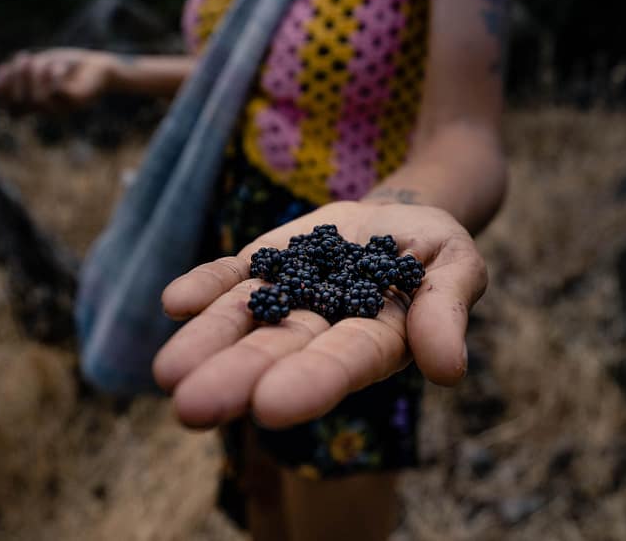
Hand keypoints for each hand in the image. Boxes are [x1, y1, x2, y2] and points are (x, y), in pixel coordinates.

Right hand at [0, 48, 119, 110]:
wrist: (98, 66)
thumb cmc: (66, 66)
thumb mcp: (38, 67)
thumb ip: (19, 74)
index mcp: (37, 105)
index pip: (12, 108)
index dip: (3, 92)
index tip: (5, 68)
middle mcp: (48, 110)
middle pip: (22, 102)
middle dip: (18, 78)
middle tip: (26, 57)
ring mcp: (63, 108)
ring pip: (38, 99)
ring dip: (36, 74)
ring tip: (43, 59)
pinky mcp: (77, 101)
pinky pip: (57, 92)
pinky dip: (55, 76)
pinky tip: (60, 67)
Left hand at [153, 200, 487, 429]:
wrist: (399, 218)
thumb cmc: (435, 250)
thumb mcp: (457, 267)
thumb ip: (446, 310)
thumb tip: (448, 370)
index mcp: (374, 340)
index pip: (343, 363)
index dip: (310, 382)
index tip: (270, 405)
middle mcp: (321, 330)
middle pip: (278, 353)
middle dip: (237, 378)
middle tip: (192, 407)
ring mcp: (286, 298)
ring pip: (243, 323)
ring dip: (206, 345)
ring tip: (168, 372)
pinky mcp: (263, 266)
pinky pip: (231, 278)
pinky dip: (205, 288)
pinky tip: (176, 301)